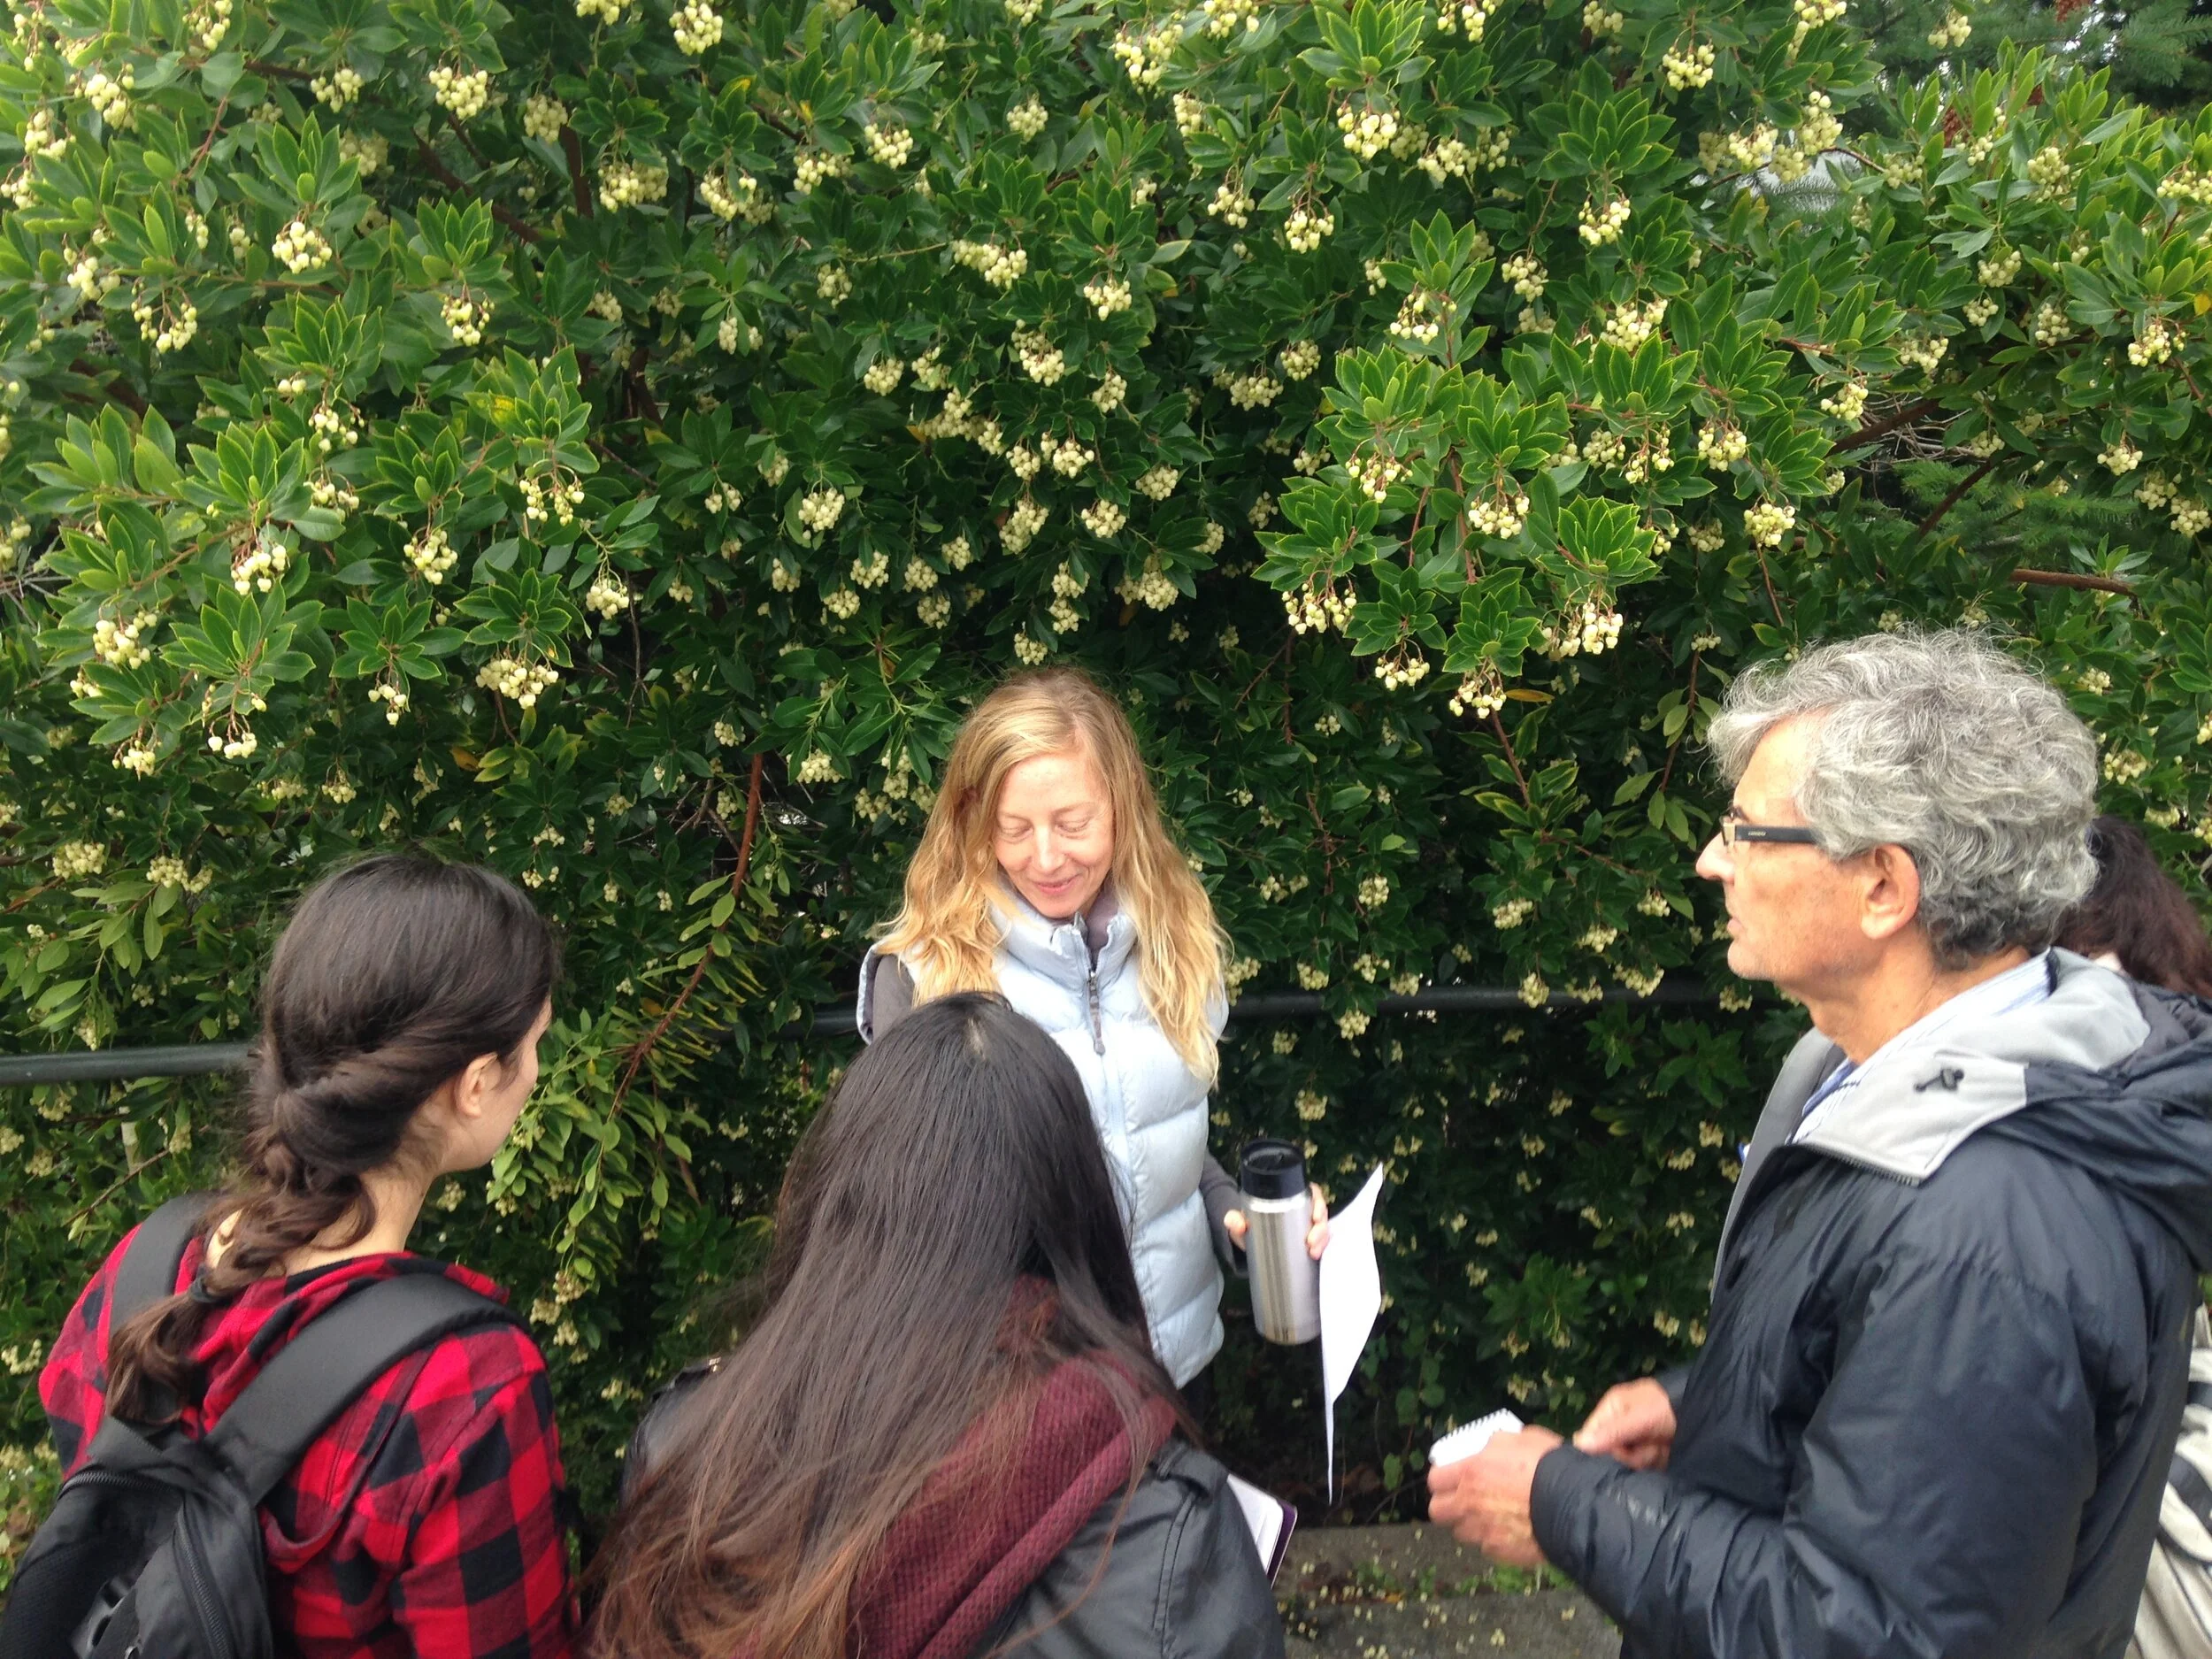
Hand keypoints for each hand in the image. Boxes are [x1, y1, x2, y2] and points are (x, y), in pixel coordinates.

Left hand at [1223, 1183, 1330, 1259]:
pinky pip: (1321, 1242)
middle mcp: (1301, 1209)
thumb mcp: (1238, 1222)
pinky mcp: (1307, 1241)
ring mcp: (1306, 1226)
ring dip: (1322, 1240)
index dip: (1318, 1202)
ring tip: (1313, 1252)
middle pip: (1320, 1212)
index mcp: (1288, 1197)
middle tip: (1311, 1242)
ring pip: (1323, 1228)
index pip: (1311, 1193)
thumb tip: (1239, 1224)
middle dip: (1321, 1227)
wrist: (1247, 1241)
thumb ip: (1234, 1220)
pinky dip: (1321, 1248)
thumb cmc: (1246, 1224)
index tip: (1315, 1217)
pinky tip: (1316, 1256)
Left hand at [1426, 1426, 1562, 1567]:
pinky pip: (1487, 1548)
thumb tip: (1489, 1448)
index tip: (1450, 1477)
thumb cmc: (1548, 1465)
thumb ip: (1496, 1445)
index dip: (1442, 1478)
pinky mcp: (1501, 1553)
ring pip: (1461, 1533)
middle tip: (1463, 1499)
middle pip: (1438, 1512)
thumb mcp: (1520, 1438)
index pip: (1435, 1480)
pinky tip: (1511, 1531)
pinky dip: (1494, 1540)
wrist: (1574, 1504)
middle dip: (1447, 1505)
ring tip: (1490, 1516)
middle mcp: (1470, 1504)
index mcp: (1470, 1472)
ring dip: (1471, 1524)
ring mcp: (1484, 1532)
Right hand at [1574, 1377, 1675, 1471]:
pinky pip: (1642, 1467)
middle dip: (1628, 1453)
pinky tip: (1663, 1454)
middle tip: (1645, 1445)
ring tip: (1659, 1447)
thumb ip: (1612, 1431)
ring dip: (1644, 1458)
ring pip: (1627, 1461)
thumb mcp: (1639, 1417)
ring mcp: (1638, 1440)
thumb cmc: (1667, 1408)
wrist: (1704, 1416)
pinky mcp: (1652, 1454)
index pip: (1593, 1432)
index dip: (1601, 1446)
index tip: (1618, 1450)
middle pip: (1610, 1451)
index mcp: (1614, 1408)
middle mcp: (1623, 1424)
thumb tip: (1579, 1443)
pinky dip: (1653, 1463)